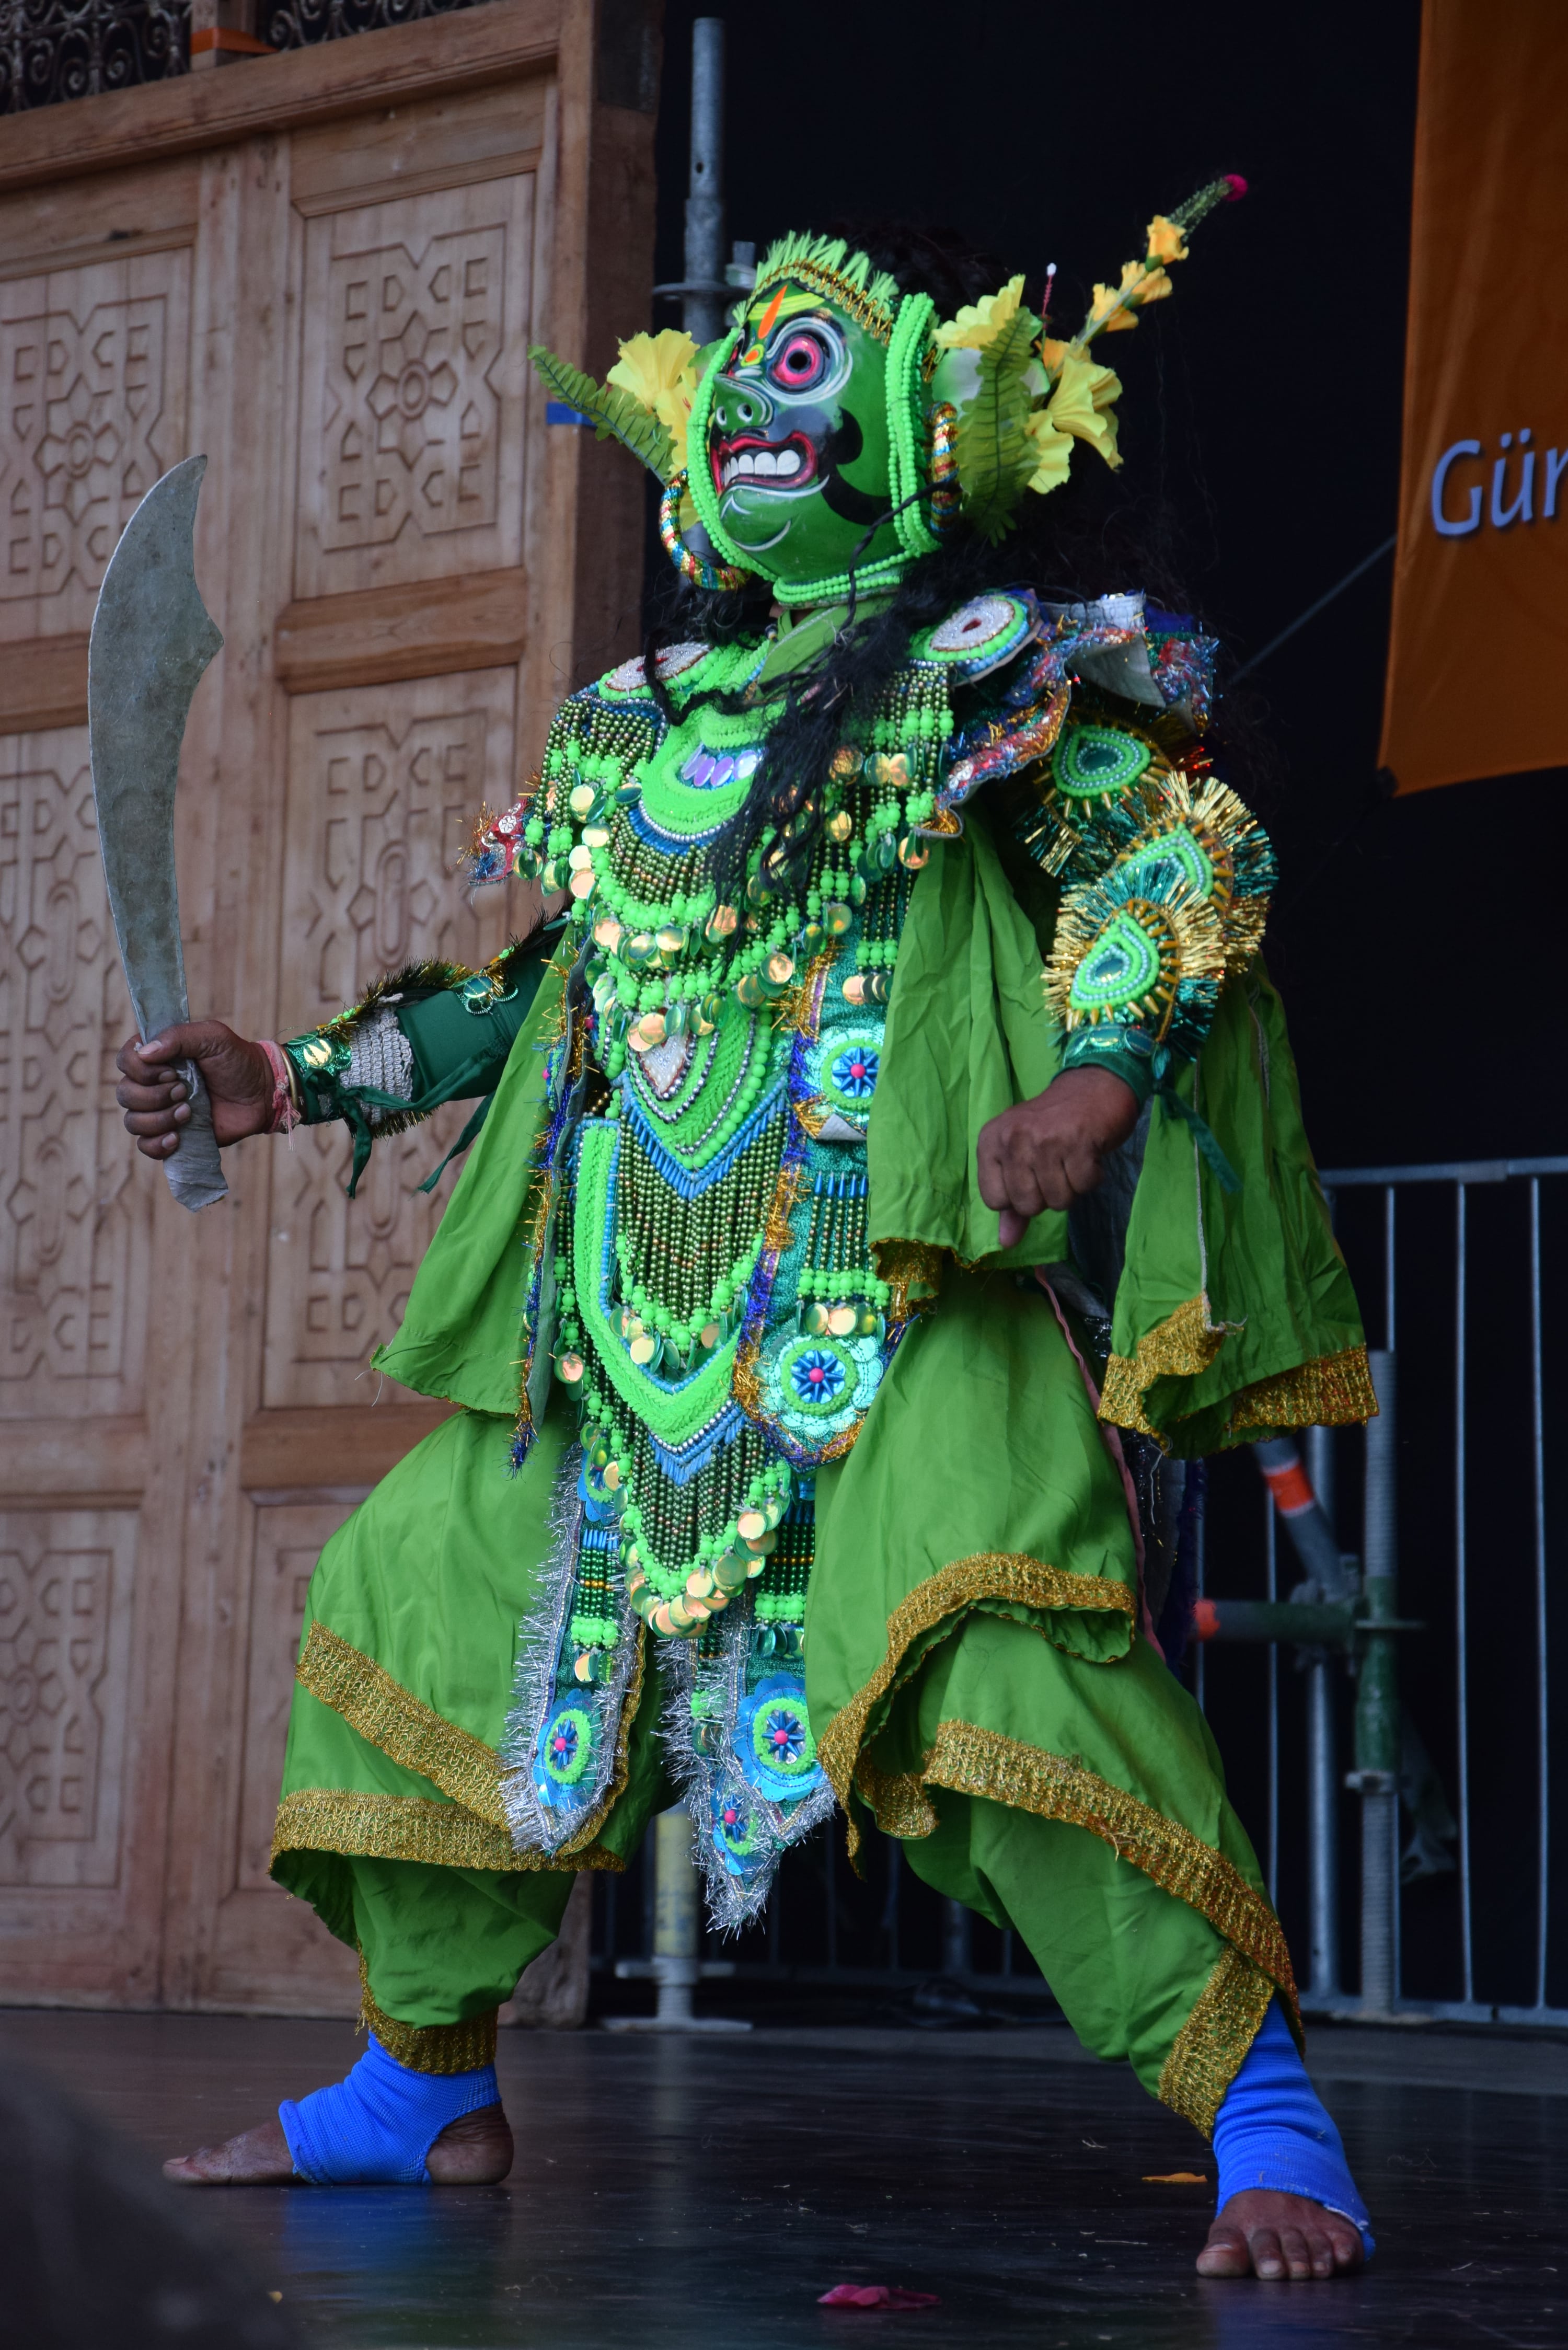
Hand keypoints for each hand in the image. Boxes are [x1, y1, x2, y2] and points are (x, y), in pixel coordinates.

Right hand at [116, 1021, 274, 1160]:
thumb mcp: (213, 1037)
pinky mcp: (172, 1135)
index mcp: (158, 1057)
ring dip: (159, 1119)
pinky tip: (178, 1137)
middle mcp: (153, 1084)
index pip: (125, 1061)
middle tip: (185, 1091)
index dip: (141, 1069)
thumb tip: (145, 1053)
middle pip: (125, 1094)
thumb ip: (179, 1036)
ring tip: (188, 1112)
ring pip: (133, 1122)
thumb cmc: (237, 1061)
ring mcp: (160, 1111)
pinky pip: (145, 1146)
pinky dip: (157, 1144)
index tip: (172, 1070)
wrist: (261, 1094)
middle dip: (154, 1096)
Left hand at [976, 1067, 1140, 1247]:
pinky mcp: (1078, 1141)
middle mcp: (1013, 1138)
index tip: (1031, 1173)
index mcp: (991, 1141)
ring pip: (1057, 1200)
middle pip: (1027, 1205)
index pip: (994, 1200)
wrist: (1097, 1084)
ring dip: (1072, 1187)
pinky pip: (1084, 1186)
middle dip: (1048, 1195)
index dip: (1018, 1197)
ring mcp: (1045, 1139)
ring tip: (1073, 1158)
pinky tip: (1089, 1154)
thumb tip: (1007, 1243)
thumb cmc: (1055, 1124)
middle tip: (1057, 1165)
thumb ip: (1011, 1201)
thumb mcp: (1023, 1156)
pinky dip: (1092, 1177)